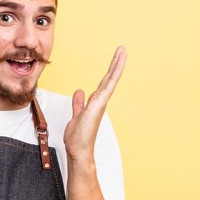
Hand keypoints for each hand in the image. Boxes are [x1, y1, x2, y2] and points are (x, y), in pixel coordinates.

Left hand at [64, 46, 126, 164]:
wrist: (79, 150)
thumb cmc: (78, 137)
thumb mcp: (76, 115)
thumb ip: (79, 103)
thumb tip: (80, 92)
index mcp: (95, 102)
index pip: (104, 82)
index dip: (109, 70)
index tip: (115, 59)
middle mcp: (100, 101)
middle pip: (109, 78)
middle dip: (116, 63)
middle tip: (122, 49)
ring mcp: (100, 102)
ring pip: (111, 80)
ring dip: (117, 65)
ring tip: (122, 51)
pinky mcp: (98, 105)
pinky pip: (107, 87)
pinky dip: (113, 76)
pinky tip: (117, 66)